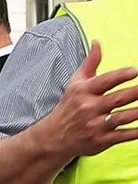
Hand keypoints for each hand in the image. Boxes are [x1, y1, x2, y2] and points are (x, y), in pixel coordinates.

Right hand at [46, 41, 137, 160]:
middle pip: (118, 99)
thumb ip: (90, 63)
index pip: (104, 81)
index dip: (121, 75)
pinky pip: (123, 135)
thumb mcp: (75, 83)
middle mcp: (89, 108)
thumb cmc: (69, 106)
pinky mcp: (101, 140)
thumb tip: (97, 43)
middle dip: (136, 93)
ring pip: (123, 117)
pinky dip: (136, 131)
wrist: (54, 136)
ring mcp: (95, 125)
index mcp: (84, 92)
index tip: (134, 71)